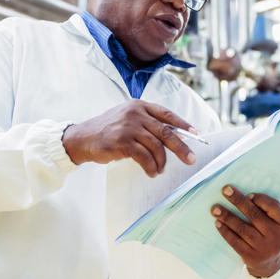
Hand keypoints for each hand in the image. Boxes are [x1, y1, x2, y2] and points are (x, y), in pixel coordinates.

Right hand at [62, 100, 196, 176]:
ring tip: (160, 170)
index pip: (167, 113)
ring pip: (156, 146)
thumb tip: (174, 137)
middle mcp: (136, 114)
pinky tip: (151, 172)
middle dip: (181, 147)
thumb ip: (148, 124)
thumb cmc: (109, 130)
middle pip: (166, 131)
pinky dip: (150, 167)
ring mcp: (129, 127)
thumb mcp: (128, 118)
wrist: (83, 138)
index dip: (183, 124)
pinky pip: (144, 157)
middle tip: (191, 159)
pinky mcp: (122, 142)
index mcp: (140, 106)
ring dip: (162, 161)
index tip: (196, 134)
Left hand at [211, 185, 279, 277]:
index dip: (260, 199)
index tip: (247, 194)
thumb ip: (268, 212)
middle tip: (225, 190)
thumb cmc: (273, 237)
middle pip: (255, 215)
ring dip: (227, 217)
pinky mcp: (250, 256)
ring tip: (215, 208)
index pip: (274, 207)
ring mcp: (262, 248)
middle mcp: (275, 236)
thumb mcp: (279, 225)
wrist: (273, 266)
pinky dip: (226, 231)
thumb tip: (245, 196)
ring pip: (242, 228)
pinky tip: (218, 223)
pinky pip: (235, 241)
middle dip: (238, 200)